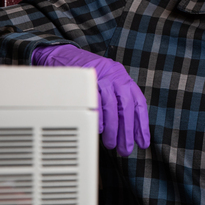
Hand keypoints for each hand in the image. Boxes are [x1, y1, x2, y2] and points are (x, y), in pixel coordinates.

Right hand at [32, 44, 149, 154]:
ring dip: (112, 128)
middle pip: (126, 106)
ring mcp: (101, 77)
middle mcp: (115, 76)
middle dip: (127, 131)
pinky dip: (98, 117)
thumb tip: (123, 130)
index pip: (138, 103)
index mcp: (123, 78)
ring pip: (112, 106)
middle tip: (125, 148)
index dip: (141, 124)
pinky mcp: (86, 80)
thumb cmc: (85, 73)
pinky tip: (98, 130)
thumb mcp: (106, 81)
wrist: (62, 55)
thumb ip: (115, 100)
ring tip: (110, 144)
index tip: (142, 142)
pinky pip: (95, 101)